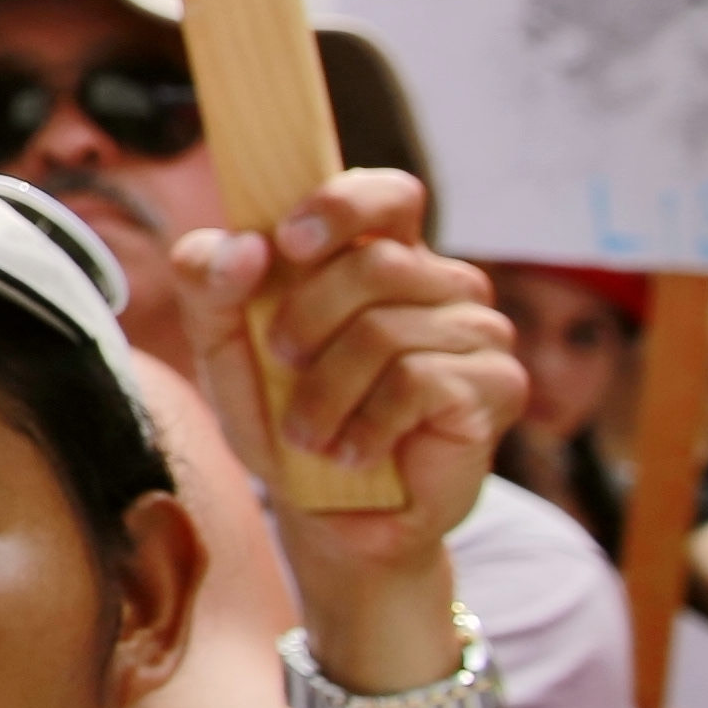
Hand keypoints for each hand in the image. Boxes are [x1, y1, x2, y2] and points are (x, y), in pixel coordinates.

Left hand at [167, 172, 521, 678]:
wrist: (330, 513)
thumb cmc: (281, 415)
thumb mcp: (224, 347)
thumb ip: (210, 284)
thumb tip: (242, 245)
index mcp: (379, 254)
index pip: (388, 195)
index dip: (342, 206)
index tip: (289, 243)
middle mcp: (440, 282)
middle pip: (373, 264)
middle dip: (304, 321)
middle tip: (281, 365)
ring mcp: (477, 330)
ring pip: (385, 329)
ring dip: (325, 391)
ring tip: (310, 433)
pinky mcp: (498, 385)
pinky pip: (418, 382)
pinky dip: (365, 426)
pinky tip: (351, 453)